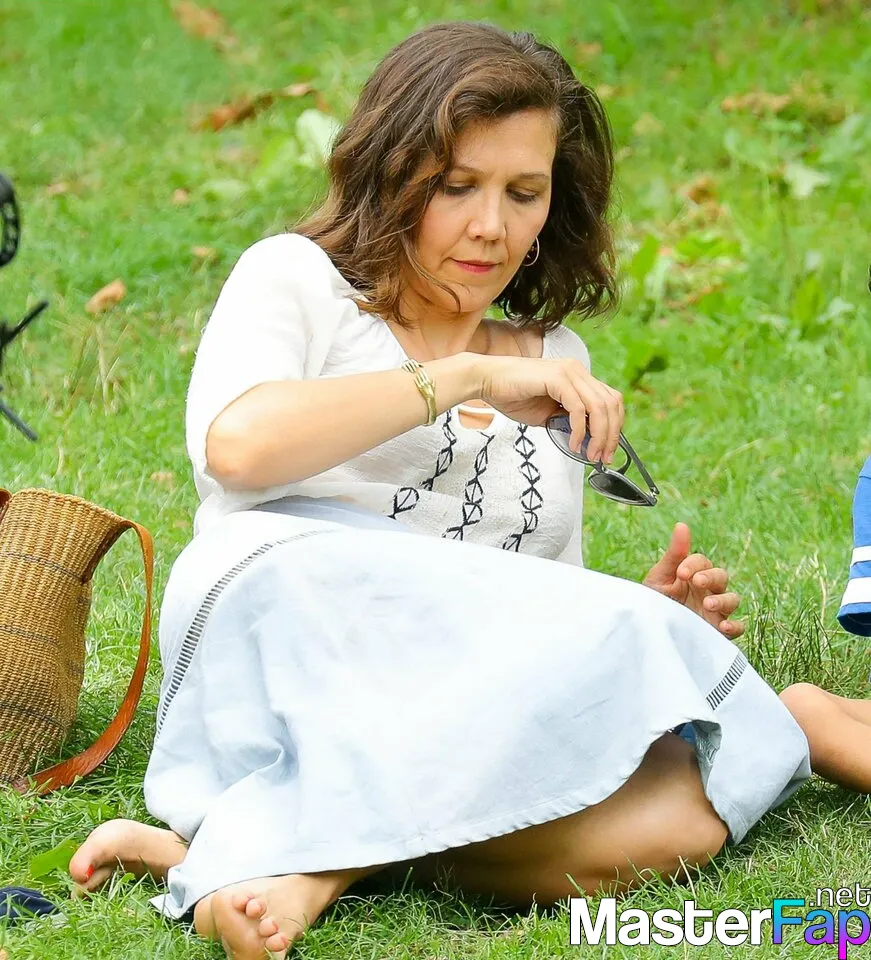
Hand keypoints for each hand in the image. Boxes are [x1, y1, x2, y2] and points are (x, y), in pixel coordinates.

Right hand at [477, 354, 623, 462]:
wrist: (486, 381)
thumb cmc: (511, 395)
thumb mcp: (546, 414)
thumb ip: (566, 422)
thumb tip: (585, 440)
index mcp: (577, 377)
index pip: (610, 400)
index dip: (615, 427)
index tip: (607, 450)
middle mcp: (577, 371)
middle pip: (611, 404)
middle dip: (612, 435)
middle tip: (603, 457)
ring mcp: (569, 372)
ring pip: (600, 406)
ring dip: (599, 435)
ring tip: (590, 454)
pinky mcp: (557, 378)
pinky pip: (579, 408)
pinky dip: (580, 430)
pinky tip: (573, 444)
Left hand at [642, 522, 743, 638]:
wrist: (650, 630)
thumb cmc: (655, 601)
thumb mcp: (660, 577)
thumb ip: (674, 554)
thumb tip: (682, 525)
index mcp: (694, 574)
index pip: (702, 562)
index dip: (694, 564)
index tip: (680, 573)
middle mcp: (708, 590)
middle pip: (721, 576)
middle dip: (710, 577)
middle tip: (696, 582)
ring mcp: (716, 610)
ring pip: (733, 599)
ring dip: (723, 600)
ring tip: (707, 604)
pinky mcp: (718, 630)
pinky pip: (737, 626)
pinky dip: (734, 625)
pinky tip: (723, 626)